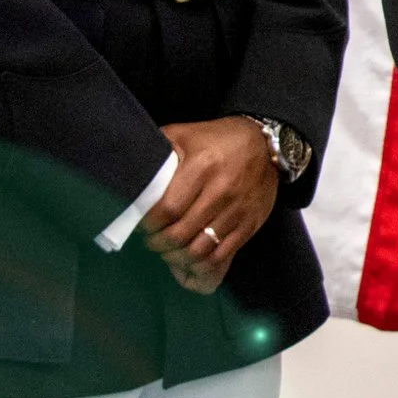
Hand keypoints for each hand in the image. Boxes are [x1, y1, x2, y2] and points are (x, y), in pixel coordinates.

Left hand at [145, 116, 278, 292]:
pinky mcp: (249, 224)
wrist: (267, 146)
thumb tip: (130, 168)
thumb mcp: (185, 134)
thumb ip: (158, 148)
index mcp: (202, 166)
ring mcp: (237, 210)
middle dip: (158, 243)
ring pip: (200, 249)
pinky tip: (189, 257)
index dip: (149, 224)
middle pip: (181, 233)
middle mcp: (221, 190)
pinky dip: (201, 263)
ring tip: (168, 250)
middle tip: (151, 240)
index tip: (142, 224)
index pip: (168, 209)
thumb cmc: (217, 140)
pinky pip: (221, 255)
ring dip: (177, 257)